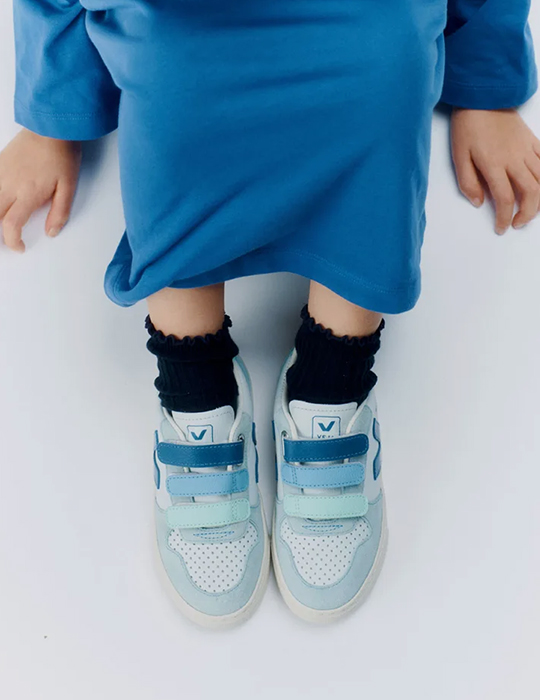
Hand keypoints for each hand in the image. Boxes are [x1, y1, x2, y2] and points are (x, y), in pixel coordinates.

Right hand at [0, 129, 80, 252]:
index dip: (12, 241)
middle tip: (6, 239)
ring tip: (3, 221)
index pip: (10, 225)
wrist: (50, 127)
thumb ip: (59, 213)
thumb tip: (52, 232)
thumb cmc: (61, 155)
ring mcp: (0, 173)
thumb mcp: (68, 187)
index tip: (19, 247)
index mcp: (27, 194)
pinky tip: (2, 201)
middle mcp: (8, 185)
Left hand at [451, 108, 539, 233]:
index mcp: (494, 164)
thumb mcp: (459, 156)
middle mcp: (514, 159)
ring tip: (530, 210)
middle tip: (517, 223)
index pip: (504, 198)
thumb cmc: (468, 126)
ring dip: (539, 200)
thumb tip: (478, 203)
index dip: (504, 218)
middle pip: (531, 192)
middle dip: (527, 213)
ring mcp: (526, 149)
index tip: (501, 228)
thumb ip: (468, 182)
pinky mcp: (532, 141)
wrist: (483, 96)